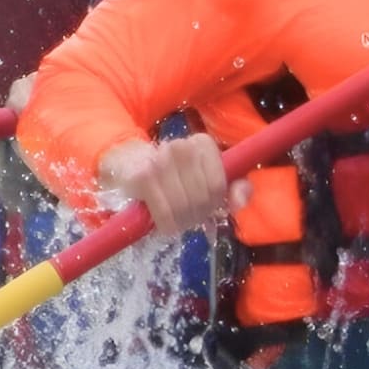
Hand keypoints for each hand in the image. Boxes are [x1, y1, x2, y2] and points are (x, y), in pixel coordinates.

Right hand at [99, 134, 238, 236]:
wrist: (128, 166)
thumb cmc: (176, 176)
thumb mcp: (210, 178)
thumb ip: (235, 188)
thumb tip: (240, 199)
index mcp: (202, 143)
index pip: (218, 184)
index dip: (214, 203)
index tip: (205, 207)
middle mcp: (181, 146)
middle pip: (202, 197)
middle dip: (198, 215)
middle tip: (189, 218)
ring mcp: (160, 159)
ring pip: (184, 206)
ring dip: (182, 222)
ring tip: (177, 221)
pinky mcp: (142, 176)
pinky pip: (164, 212)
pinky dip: (167, 225)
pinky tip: (164, 224)